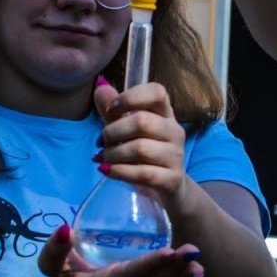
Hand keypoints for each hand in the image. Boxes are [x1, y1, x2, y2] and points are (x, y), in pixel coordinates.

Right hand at [38, 224, 203, 276]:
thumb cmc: (64, 270)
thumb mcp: (51, 264)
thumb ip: (55, 250)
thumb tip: (65, 230)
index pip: (129, 273)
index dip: (148, 264)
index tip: (167, 253)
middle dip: (173, 268)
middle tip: (192, 253)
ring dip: (181, 273)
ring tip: (199, 262)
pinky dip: (180, 274)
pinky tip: (197, 265)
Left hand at [93, 77, 191, 214]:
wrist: (168, 189)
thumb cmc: (145, 156)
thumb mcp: (127, 132)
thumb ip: (113, 112)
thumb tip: (99, 87)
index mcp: (165, 114)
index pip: (157, 92)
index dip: (132, 96)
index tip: (111, 109)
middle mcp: (175, 132)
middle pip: (142, 121)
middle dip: (113, 131)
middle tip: (101, 142)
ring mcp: (176, 156)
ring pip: (141, 148)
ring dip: (114, 154)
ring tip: (104, 158)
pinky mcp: (172, 179)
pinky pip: (143, 173)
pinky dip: (120, 171)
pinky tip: (108, 171)